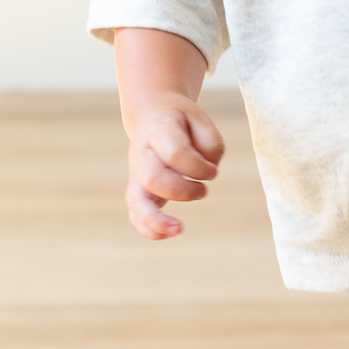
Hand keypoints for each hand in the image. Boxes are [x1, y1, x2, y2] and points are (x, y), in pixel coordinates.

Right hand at [125, 98, 225, 239]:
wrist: (152, 114)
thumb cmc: (182, 121)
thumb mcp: (202, 121)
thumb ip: (211, 144)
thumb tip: (208, 172)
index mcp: (159, 130)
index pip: (174, 152)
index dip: (198, 167)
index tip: (213, 172)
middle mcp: (142, 152)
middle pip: (152, 177)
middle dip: (182, 191)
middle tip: (203, 191)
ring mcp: (137, 172)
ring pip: (135, 199)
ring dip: (156, 218)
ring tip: (179, 229)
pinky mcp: (138, 187)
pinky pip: (135, 212)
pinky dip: (148, 228)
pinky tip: (168, 234)